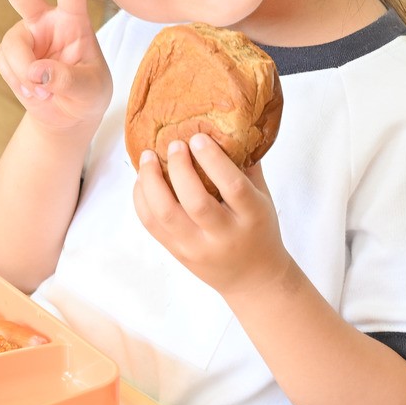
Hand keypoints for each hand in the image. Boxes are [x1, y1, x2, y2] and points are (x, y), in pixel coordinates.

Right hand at [0, 0, 110, 137]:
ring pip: (12, 47)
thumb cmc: (88, 94)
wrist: (67, 115)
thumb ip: (67, 79)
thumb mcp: (89, 89)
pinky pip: (4, 62)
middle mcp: (46, 22)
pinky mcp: (8, 53)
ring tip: (44, 90)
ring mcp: (24, 37)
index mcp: (74, 21)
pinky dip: (17, 80)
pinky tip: (34, 90)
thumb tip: (37, 71)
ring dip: (24, 73)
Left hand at [131, 134, 288, 297]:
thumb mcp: (263, 199)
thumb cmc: (259, 230)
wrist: (254, 278)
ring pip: (165, 215)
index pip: (232, 187)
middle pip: (195, 202)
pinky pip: (151, 225)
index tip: (198, 137)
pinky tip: (143, 180)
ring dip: (151, 182)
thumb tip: (229, 126)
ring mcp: (196, 247)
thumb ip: (247, 166)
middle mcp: (223, 236)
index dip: (213, 160)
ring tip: (148, 158)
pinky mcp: (177, 253)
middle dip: (179, 168)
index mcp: (251, 217)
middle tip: (174, 144)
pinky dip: (142, 199)